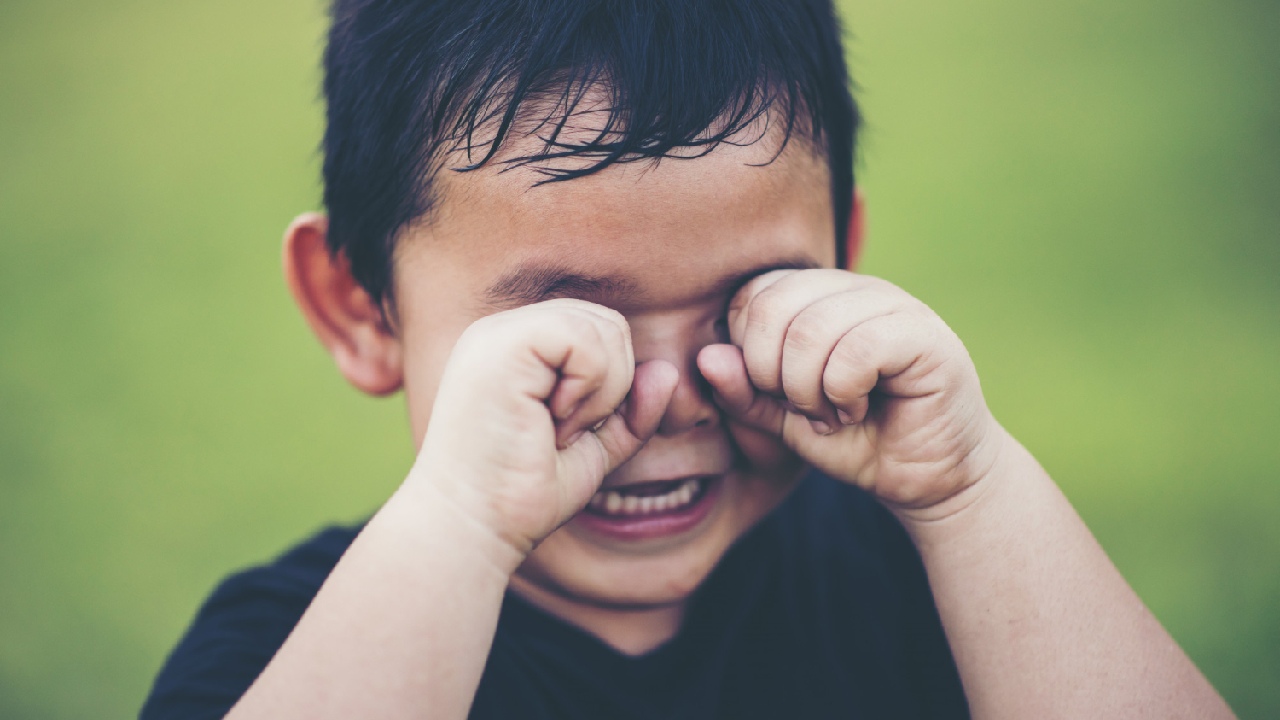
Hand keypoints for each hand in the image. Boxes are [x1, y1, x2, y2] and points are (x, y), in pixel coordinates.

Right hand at [410, 299, 678, 557]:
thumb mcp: (594, 448)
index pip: (599, 332)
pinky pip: (585, 340)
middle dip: (612, 385)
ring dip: (600, 392)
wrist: (474, 526)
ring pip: (602, 328)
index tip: (570, 434)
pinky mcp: (503, 344)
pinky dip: (588, 389)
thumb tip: (666, 371)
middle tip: (565, 433)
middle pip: (608, 323)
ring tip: (555, 430)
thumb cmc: (523, 493)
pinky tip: (550, 421)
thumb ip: (632, 411)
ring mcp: (500, 333)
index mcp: (518, 347)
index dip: (611, 384)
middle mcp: (504, 330)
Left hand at [698, 269, 1004, 516]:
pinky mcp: (924, 335)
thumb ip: (744, 393)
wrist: (927, 479)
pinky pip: (856, 349)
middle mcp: (854, 288)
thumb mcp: (783, 422)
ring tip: (832, 413)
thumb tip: (707, 357)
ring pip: (811, 329)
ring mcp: (892, 304)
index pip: (753, 295)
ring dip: (808, 390)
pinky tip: (858, 410)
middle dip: (771, 375)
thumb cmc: (855, 442)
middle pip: (773, 306)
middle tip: (802, 409)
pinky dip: (842, 393)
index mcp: (818, 295)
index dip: (748, 354)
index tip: (776, 395)